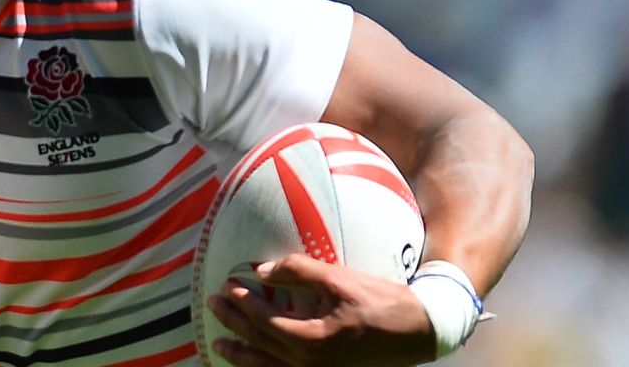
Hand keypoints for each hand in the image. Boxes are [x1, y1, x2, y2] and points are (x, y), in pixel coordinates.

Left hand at [206, 254, 436, 366]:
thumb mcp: (339, 279)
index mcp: (311, 340)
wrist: (416, 331)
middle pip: (261, 344)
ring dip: (241, 355)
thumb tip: (263, 270)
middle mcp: (309, 364)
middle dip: (234, 324)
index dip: (244, 303)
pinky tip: (251, 363)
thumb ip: (299, 271)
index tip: (229, 285)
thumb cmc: (379, 302)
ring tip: (219, 345)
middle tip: (213, 305)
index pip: (265, 320)